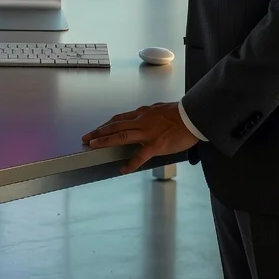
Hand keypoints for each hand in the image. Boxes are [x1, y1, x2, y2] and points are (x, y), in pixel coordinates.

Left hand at [82, 102, 197, 173]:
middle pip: (115, 125)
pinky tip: (123, 169)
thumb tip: (142, 115)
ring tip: (93, 146)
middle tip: (86, 137)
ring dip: (105, 141)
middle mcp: (141, 121)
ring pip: (121, 136)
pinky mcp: (156, 145)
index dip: (106, 125)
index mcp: (142, 113)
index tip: (97, 129)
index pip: (119, 119)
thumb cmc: (179, 113)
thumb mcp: (159, 109)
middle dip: (98, 132)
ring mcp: (147, 133)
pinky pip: (140, 155)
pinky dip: (130, 163)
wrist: (192, 117)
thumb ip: (149, 114)